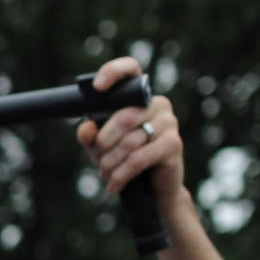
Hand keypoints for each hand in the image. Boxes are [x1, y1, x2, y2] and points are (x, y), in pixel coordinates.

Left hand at [78, 57, 184, 199]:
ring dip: (110, 163)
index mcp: (138, 97)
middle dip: (103, 144)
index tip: (97, 86)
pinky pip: (139, 158)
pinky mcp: (173, 144)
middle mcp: (156, 104)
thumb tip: (86, 127)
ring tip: (106, 175)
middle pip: (122, 118)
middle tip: (98, 160)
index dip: (114, 72)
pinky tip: (114, 185)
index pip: (131, 70)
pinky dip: (122, 174)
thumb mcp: (101, 148)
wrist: (152, 189)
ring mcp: (169, 122)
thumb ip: (90, 136)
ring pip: (129, 141)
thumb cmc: (125, 160)